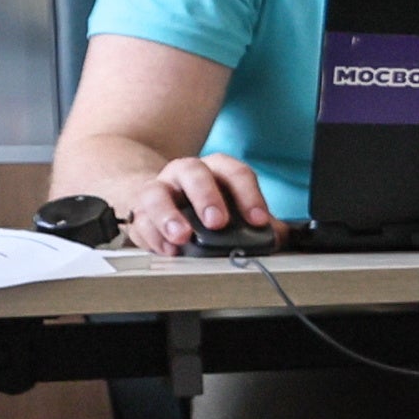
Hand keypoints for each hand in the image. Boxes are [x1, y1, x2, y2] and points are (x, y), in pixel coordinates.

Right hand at [115, 153, 272, 257]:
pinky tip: (168, 249)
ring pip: (158, 193)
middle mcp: (185, 173)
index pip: (234, 173)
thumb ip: (257, 222)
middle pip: (195, 173)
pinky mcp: (139, 212)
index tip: (258, 220)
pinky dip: (153, 237)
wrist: (163, 202)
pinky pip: (140, 221)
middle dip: (207, 197)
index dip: (249, 195)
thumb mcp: (234, 208)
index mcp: (215, 169)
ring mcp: (159, 189)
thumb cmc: (204, 205)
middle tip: (217, 222)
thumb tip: (279, 237)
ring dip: (170, 215)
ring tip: (182, 236)